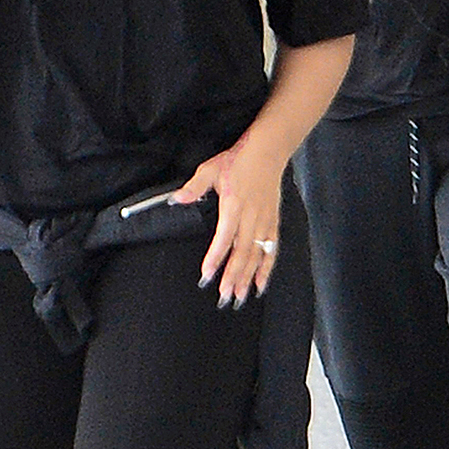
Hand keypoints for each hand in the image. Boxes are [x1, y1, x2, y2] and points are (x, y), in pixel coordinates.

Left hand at [172, 137, 283, 306]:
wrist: (268, 151)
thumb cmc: (238, 160)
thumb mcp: (210, 169)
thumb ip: (193, 187)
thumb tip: (176, 200)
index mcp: (234, 205)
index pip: (224, 238)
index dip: (215, 257)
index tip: (207, 275)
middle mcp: (251, 217)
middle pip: (242, 253)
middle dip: (233, 277)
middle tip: (224, 297)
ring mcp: (264, 221)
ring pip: (257, 255)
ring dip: (248, 277)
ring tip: (240, 297)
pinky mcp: (273, 222)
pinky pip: (271, 249)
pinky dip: (266, 268)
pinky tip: (261, 284)